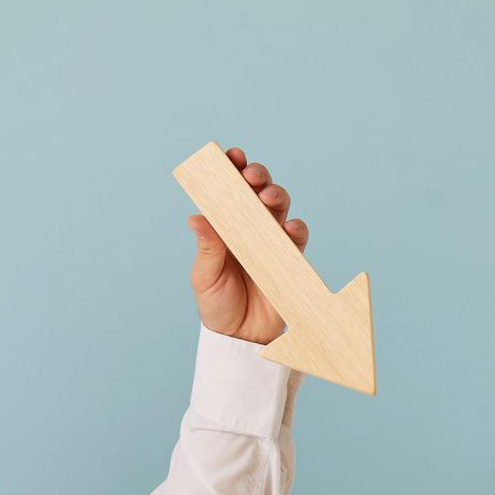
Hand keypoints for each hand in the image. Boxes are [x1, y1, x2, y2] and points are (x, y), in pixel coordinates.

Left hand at [186, 146, 309, 344]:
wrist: (241, 339)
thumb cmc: (217, 306)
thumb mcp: (205, 277)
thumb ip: (207, 248)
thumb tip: (197, 217)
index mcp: (225, 227)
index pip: (229, 191)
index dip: (232, 169)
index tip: (231, 155)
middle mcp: (249, 228)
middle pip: (258, 191)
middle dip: (257, 176)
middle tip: (251, 175)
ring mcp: (271, 241)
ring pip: (280, 207)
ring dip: (277, 195)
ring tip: (268, 196)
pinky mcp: (290, 258)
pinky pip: (297, 236)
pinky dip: (295, 227)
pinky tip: (288, 227)